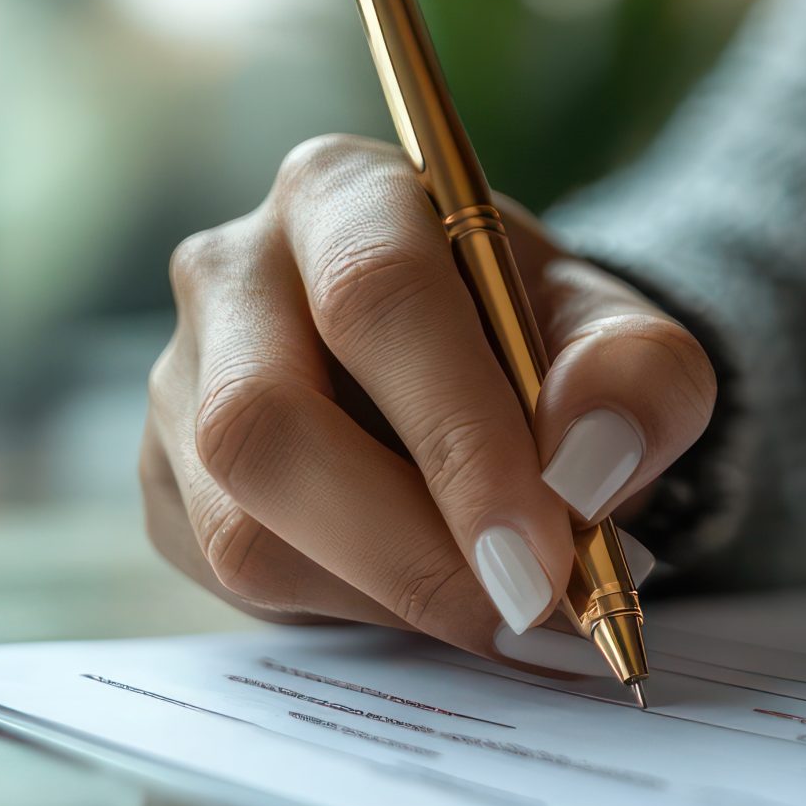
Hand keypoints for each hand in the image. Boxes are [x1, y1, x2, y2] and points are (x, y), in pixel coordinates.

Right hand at [142, 134, 714, 662]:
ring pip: (240, 524)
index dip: (459, 435)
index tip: (542, 549)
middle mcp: (231, 270)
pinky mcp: (167, 485)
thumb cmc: (542, 343)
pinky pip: (236, 580)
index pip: (376, 297)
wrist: (485, 376)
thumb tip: (585, 468)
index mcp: (343, 193)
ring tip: (504, 609)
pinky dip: (354, 612)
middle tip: (526, 609)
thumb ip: (638, 379)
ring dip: (390, 593)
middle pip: (264, 421)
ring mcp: (180, 382)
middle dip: (410, 545)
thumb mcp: (625, 337)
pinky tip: (435, 596)